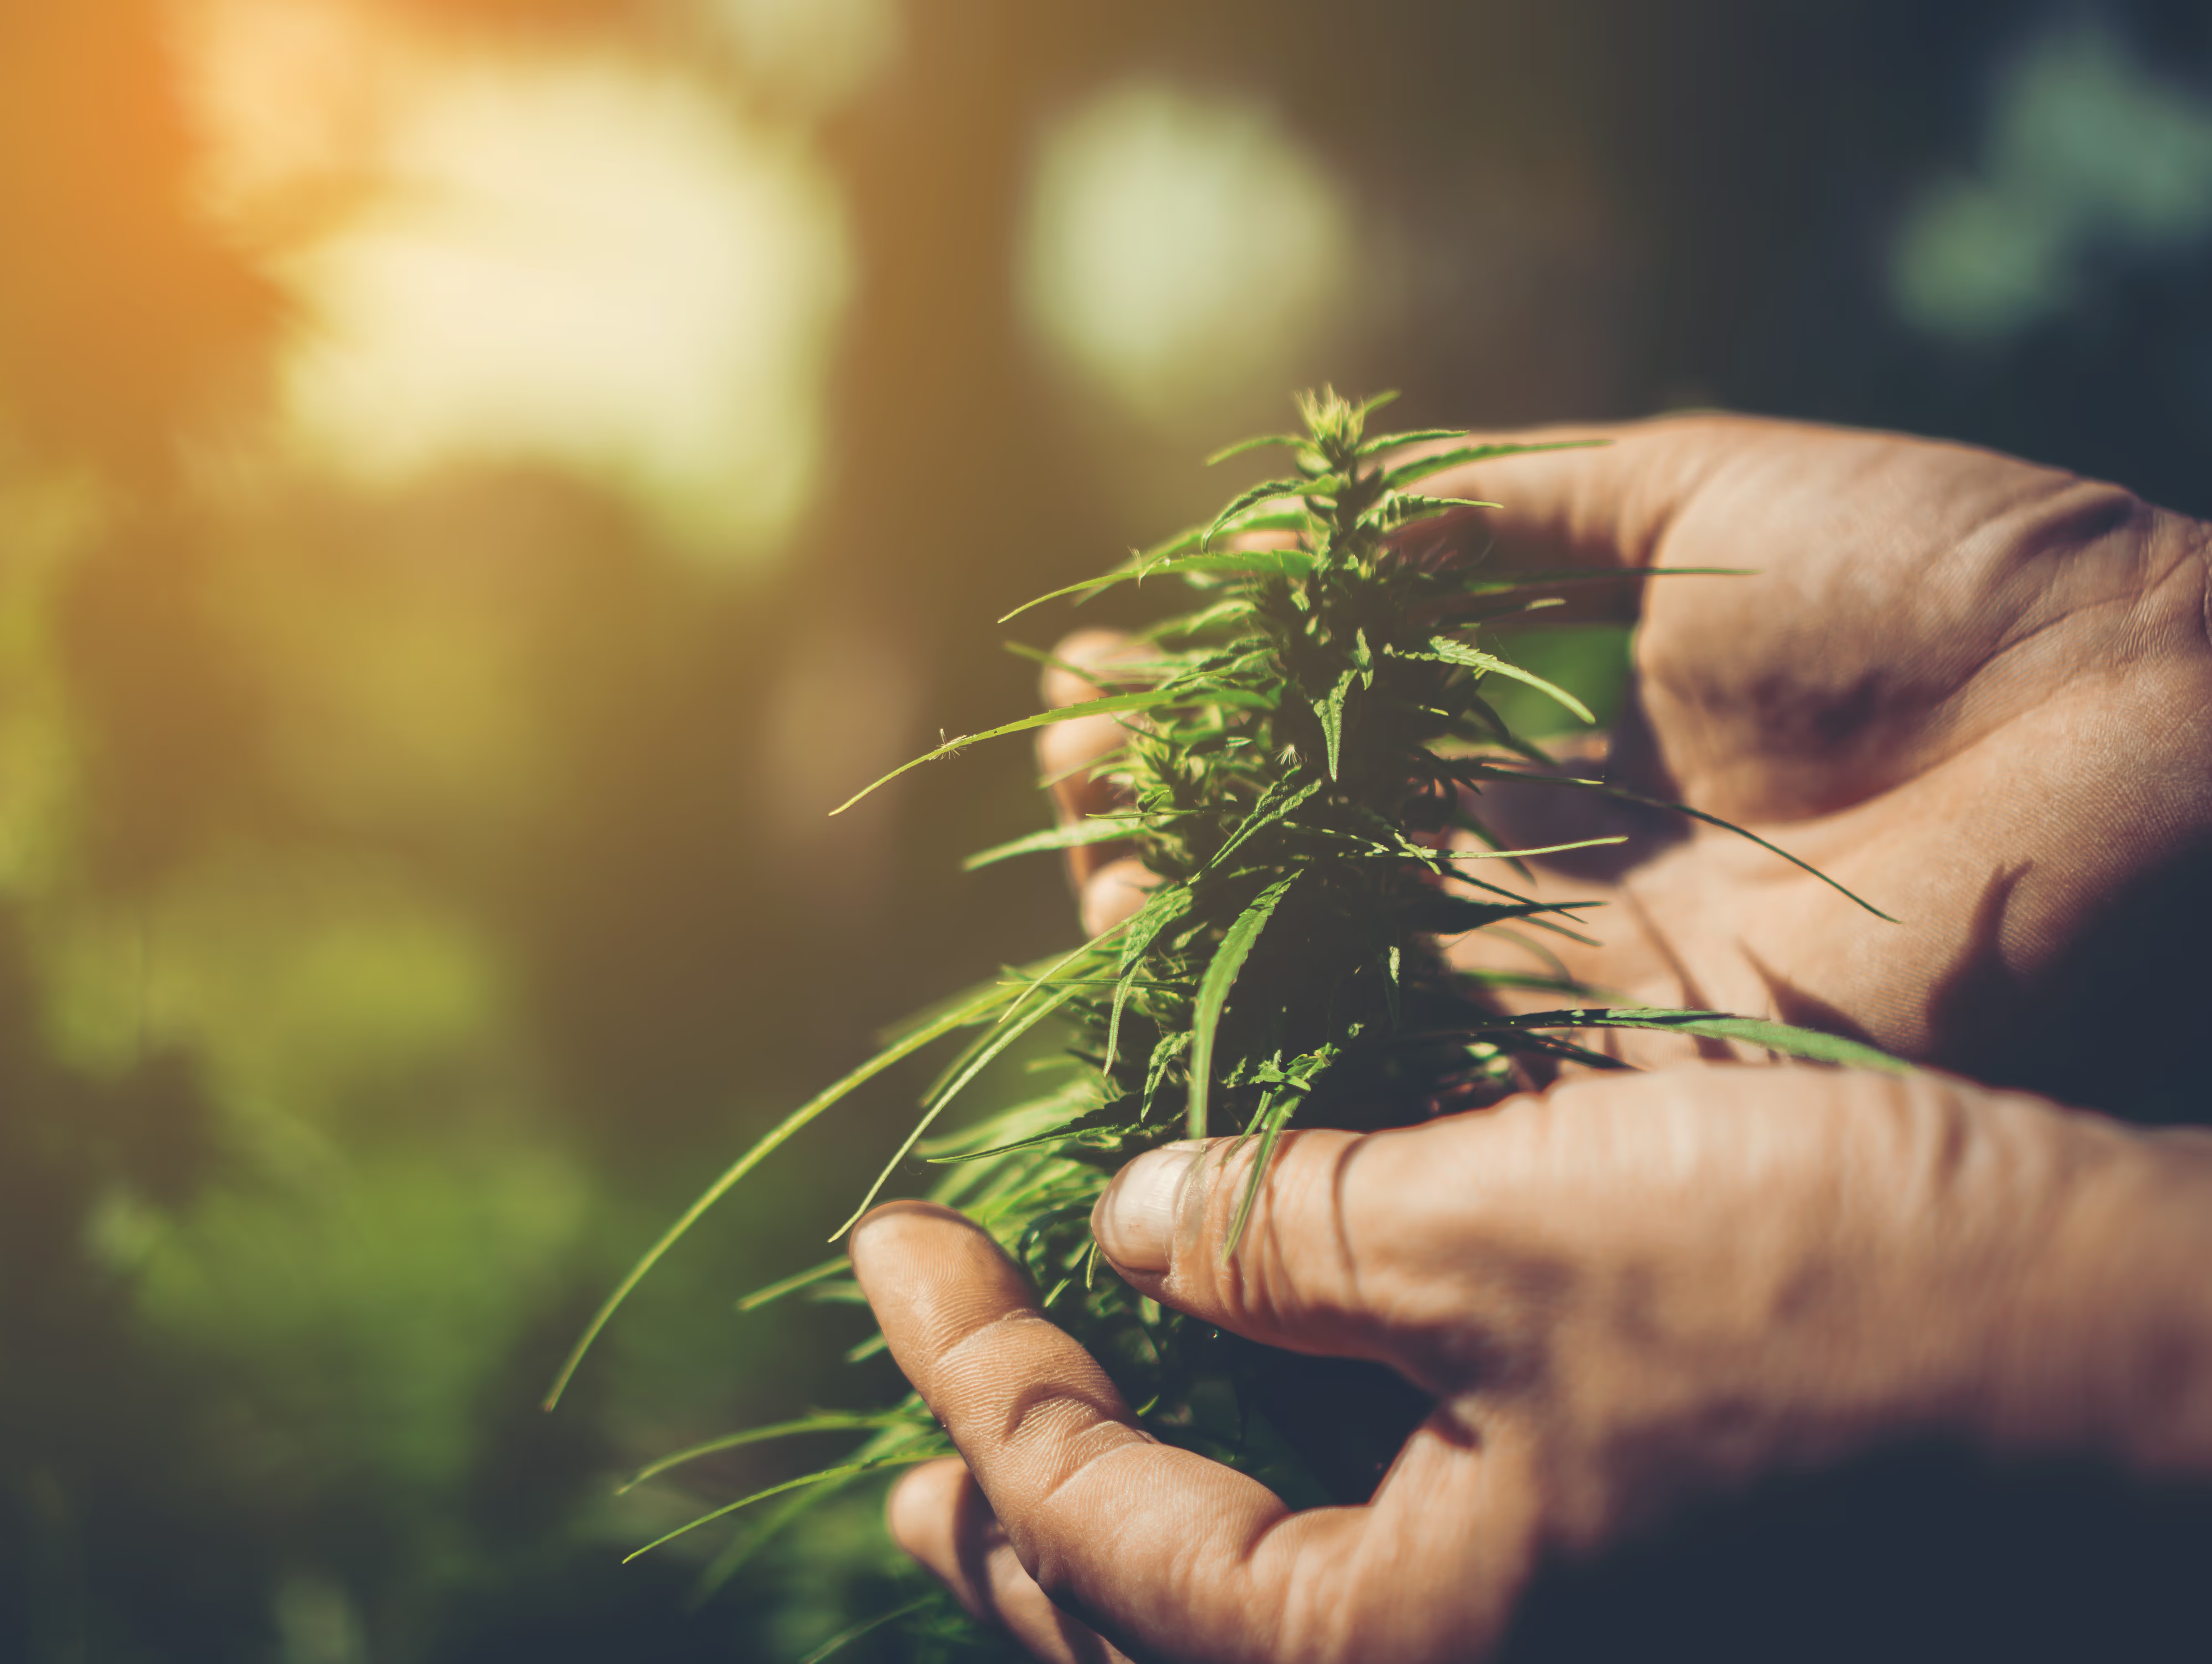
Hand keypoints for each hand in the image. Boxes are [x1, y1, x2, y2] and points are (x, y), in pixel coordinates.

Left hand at [853, 1064, 2211, 1662]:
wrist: (2163, 1377)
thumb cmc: (1846, 1308)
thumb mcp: (1516, 1233)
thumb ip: (1291, 1237)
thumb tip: (1136, 1227)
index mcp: (1392, 1656)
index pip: (1084, 1519)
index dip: (967, 1369)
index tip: (884, 1242)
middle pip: (1150, 1617)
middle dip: (1017, 1506)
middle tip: (913, 1441)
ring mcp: (1554, 1637)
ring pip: (1266, 1595)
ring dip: (1137, 1505)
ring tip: (1035, 1440)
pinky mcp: (1628, 1572)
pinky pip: (1385, 1550)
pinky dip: (1284, 1470)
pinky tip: (1254, 1389)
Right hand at [1040, 417, 2211, 1099]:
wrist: (2146, 726)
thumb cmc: (1952, 585)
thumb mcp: (1696, 496)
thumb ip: (1502, 513)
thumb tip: (1307, 522)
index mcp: (1594, 770)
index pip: (1362, 765)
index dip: (1233, 720)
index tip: (1113, 659)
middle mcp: (1570, 902)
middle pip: (1327, 887)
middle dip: (1180, 822)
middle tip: (1059, 753)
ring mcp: (1587, 1006)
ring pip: (1343, 986)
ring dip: (1195, 914)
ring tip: (1072, 825)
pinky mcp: (1617, 1084)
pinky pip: (1414, 1064)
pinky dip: (1281, 1009)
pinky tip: (1160, 933)